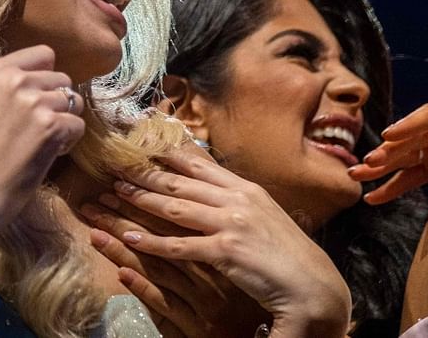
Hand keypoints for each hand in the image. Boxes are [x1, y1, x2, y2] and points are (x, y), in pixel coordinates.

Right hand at [0, 45, 84, 277]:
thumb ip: (14, 86)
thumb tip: (53, 76)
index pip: (44, 54)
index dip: (46, 80)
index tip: (32, 102)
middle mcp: (15, 80)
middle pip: (63, 80)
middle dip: (56, 104)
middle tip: (33, 130)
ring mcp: (34, 102)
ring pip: (74, 102)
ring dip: (64, 123)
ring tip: (38, 143)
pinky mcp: (51, 126)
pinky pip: (78, 125)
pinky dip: (68, 143)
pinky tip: (45, 154)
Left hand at [108, 145, 350, 337]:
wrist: (313, 284)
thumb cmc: (289, 255)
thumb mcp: (264, 217)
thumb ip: (239, 202)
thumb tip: (215, 190)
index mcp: (247, 189)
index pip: (200, 164)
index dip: (168, 153)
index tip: (143, 143)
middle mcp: (238, 199)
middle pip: (181, 181)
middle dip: (145, 173)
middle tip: (116, 166)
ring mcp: (232, 223)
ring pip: (175, 207)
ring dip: (141, 200)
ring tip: (114, 194)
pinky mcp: (226, 251)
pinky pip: (180, 246)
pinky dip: (151, 243)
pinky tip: (128, 240)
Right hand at [348, 100, 427, 204]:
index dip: (409, 125)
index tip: (389, 134)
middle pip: (410, 138)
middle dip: (389, 150)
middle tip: (369, 162)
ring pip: (402, 158)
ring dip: (380, 167)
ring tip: (355, 176)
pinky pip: (409, 178)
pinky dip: (391, 188)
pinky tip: (371, 198)